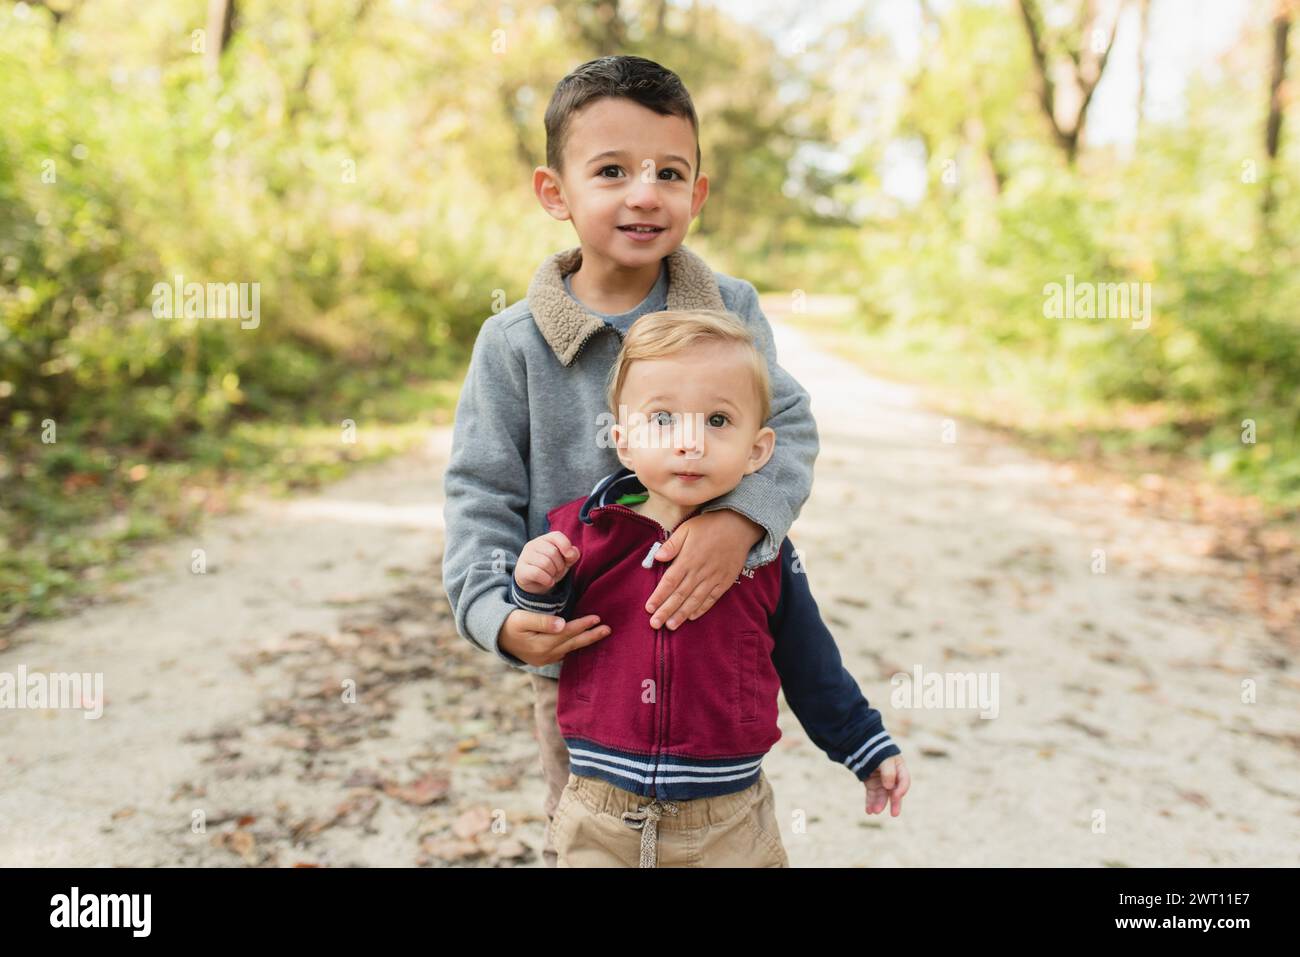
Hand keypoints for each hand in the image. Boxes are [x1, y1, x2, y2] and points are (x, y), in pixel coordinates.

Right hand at [497, 609, 609, 666]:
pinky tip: (583, 640)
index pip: (567, 633)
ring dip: (585, 641)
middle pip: (573, 643)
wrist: (495, 637)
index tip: (597, 618)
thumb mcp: (522, 618)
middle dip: (591, 636)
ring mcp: (544, 660)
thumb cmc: (508, 623)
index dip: (583, 625)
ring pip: (570, 649)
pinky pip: (563, 653)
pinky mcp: (543, 660)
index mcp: (541, 645)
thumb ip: (542, 621)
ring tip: (600, 634)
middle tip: (608, 629)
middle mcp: (545, 655)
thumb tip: (563, 624)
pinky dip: (574, 646)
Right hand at [514, 531, 578, 592]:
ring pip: (545, 563)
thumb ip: (572, 555)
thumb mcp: (564, 561)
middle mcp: (533, 545)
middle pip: (553, 552)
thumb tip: (572, 552)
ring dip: (553, 573)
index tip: (569, 557)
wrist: (535, 584)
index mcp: (545, 539)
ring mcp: (525, 556)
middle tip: (557, 571)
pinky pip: (537, 573)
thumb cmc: (551, 569)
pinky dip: (547, 580)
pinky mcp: (521, 570)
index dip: (566, 546)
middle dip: (560, 565)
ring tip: (551, 576)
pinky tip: (548, 582)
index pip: (557, 536)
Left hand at [644, 510, 764, 629]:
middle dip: (666, 611)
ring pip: (695, 600)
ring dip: (682, 614)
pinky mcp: (725, 581)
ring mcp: (713, 578)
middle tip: (655, 624)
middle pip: (680, 595)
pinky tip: (692, 617)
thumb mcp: (687, 528)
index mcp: (688, 559)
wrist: (739, 525)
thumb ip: (672, 544)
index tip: (649, 608)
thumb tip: (657, 557)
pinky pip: (712, 598)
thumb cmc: (710, 525)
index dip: (659, 596)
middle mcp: (699, 572)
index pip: (669, 581)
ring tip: (670, 626)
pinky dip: (701, 609)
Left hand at [864, 756, 908, 815]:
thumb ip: (888, 772)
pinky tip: (868, 811)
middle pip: (895, 793)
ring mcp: (881, 782)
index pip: (904, 782)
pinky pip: (872, 795)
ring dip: (879, 804)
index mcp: (899, 769)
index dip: (901, 790)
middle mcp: (892, 778)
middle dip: (894, 803)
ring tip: (874, 811)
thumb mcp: (885, 759)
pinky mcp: (872, 784)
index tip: (896, 796)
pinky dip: (870, 803)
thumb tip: (889, 786)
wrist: (863, 745)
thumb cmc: (878, 751)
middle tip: (894, 814)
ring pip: (882, 796)